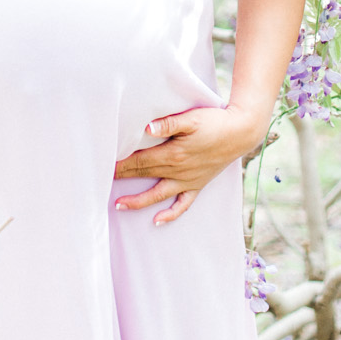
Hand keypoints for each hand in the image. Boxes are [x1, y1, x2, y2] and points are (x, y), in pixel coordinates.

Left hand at [113, 103, 266, 225]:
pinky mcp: (198, 185)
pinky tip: (158, 221)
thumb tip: (146, 128)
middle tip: (100, 181)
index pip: (140, 160)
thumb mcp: (191, 118)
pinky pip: (182, 204)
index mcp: (173, 154)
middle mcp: (178, 171)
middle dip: (122, 177)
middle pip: (144, 175)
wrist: (240, 133)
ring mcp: (188, 180)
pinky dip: (170, 214)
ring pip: (158, 195)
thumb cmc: (214, 121)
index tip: (104, 165)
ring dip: (138, 201)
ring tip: (119, 206)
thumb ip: (168, 123)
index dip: (121, 163)